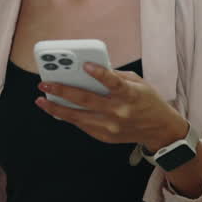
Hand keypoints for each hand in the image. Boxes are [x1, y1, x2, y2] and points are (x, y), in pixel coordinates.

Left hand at [35, 63, 186, 149]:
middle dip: (63, 91)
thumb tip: (90, 69)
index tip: (85, 65)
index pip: (114, 83)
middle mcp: (119, 111)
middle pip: (87, 100)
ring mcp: (111, 126)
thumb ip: (115, 76)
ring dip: (57, 108)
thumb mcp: (138, 83)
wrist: (159, 129)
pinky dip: (68, 116)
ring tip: (42, 100)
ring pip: (78, 117)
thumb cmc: (147, 101)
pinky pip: (82, 124)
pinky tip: (56, 108)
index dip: (100, 74)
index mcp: (131, 95)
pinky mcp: (105, 136)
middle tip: (45, 84)